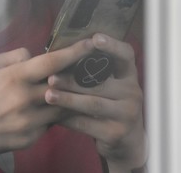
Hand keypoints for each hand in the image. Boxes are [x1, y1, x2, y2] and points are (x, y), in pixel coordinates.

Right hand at [0, 39, 96, 168]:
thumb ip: (13, 56)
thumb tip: (33, 54)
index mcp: (15, 77)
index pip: (53, 62)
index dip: (75, 51)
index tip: (91, 43)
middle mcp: (25, 99)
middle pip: (65, 85)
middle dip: (79, 75)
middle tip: (91, 66)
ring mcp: (30, 121)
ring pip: (63, 106)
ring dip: (70, 97)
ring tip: (77, 88)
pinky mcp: (31, 138)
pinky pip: (51, 124)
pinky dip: (53, 114)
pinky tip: (52, 109)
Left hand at [45, 34, 146, 172]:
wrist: (127, 142)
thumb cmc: (110, 106)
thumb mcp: (111, 87)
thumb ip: (95, 72)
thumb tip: (63, 52)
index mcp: (129, 76)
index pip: (126, 55)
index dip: (112, 45)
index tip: (95, 38)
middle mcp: (132, 93)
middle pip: (101, 83)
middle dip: (73, 80)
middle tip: (51, 77)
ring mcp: (126, 114)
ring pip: (92, 104)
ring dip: (68, 99)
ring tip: (48, 95)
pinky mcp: (116, 133)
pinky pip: (87, 124)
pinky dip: (68, 119)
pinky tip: (54, 116)